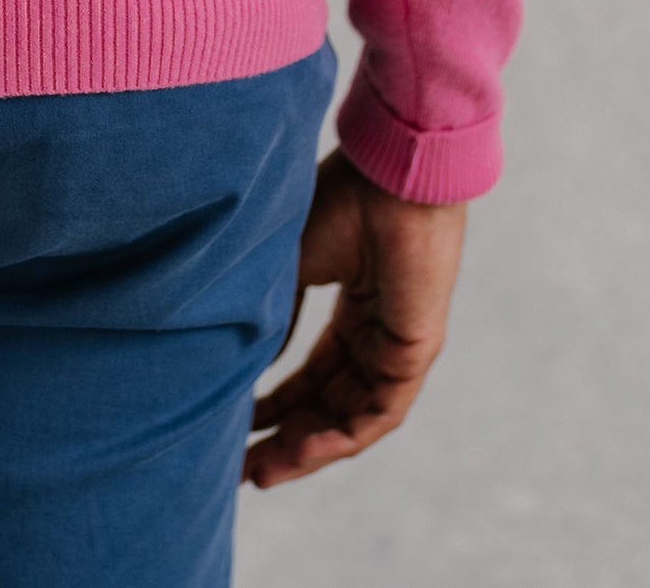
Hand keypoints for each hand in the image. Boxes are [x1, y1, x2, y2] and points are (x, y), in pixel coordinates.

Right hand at [243, 147, 467, 488]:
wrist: (387, 176)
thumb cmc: (338, 202)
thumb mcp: (288, 265)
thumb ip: (272, 315)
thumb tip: (241, 364)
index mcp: (352, 308)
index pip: (313, 375)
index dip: (275, 405)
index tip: (234, 428)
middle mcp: (377, 334)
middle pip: (328, 405)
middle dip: (284, 440)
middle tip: (239, 469)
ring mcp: (398, 347)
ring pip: (350, 418)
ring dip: (306, 449)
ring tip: (260, 473)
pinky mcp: (415, 353)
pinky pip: (377, 414)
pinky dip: (338, 438)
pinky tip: (300, 451)